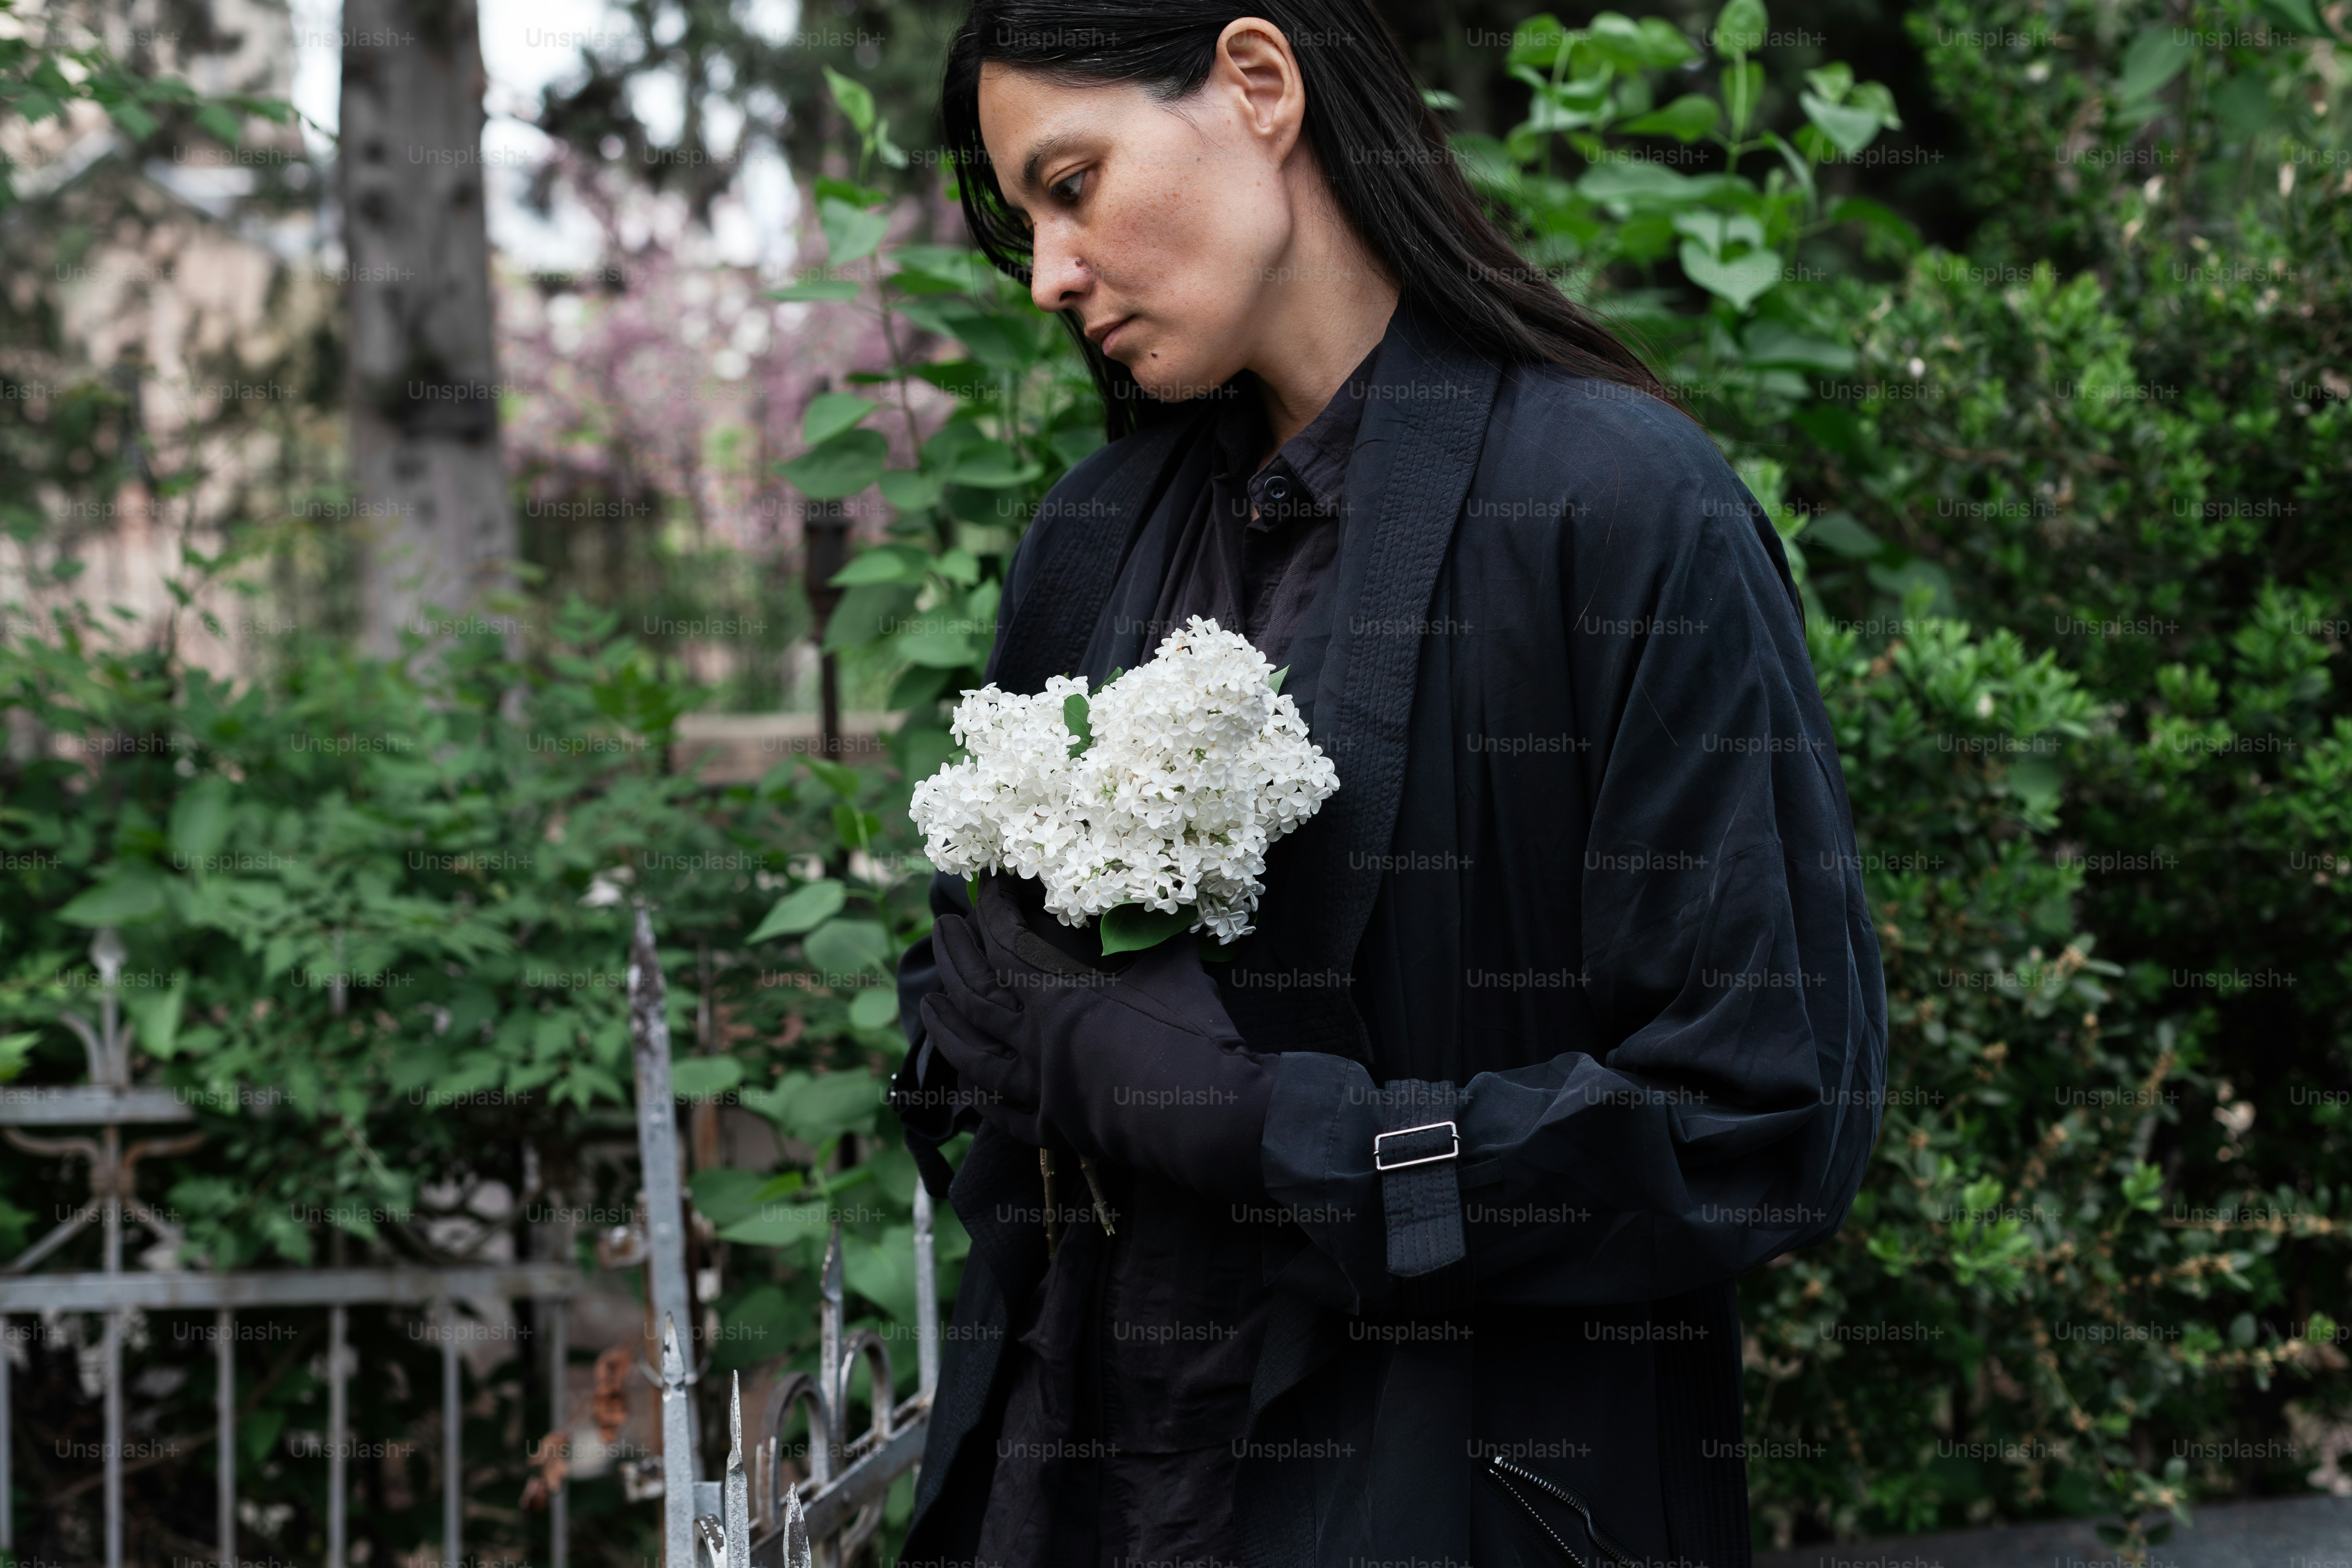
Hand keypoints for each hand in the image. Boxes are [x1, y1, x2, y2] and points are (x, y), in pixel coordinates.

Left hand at [917, 876, 1276, 1202]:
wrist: (1208, 1113)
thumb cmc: (1190, 1032)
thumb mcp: (1169, 964)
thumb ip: (1143, 929)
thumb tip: (1137, 892)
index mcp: (1056, 998)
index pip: (1004, 941)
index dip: (992, 908)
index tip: (988, 884)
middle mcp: (1035, 1043)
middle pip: (974, 995)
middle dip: (952, 955)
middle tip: (941, 927)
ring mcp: (1041, 1090)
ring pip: (973, 1057)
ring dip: (944, 1027)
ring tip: (927, 1003)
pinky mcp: (1056, 1129)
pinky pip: (1003, 1113)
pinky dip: (979, 1097)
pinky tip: (966, 1085)